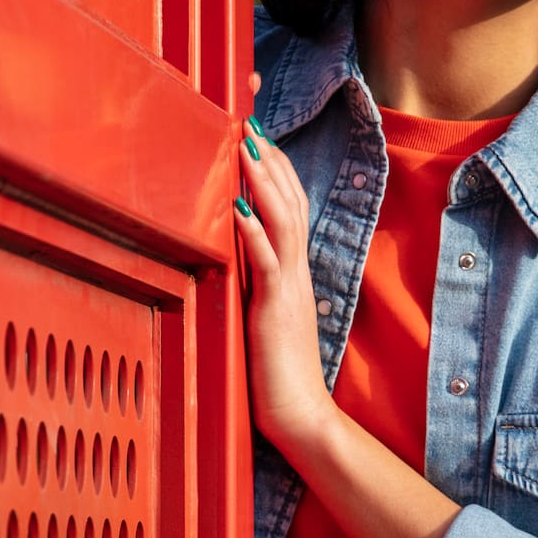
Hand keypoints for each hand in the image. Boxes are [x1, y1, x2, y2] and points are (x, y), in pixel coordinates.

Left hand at [234, 81, 334, 459]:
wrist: (302, 417)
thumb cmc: (278, 376)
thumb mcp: (263, 319)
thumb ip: (255, 286)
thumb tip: (236, 255)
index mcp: (293, 273)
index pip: (290, 207)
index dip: (276, 168)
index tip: (256, 133)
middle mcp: (296, 273)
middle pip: (290, 201)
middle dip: (269, 158)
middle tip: (249, 119)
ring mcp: (289, 290)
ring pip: (282, 222)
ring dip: (263, 182)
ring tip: (247, 146)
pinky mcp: (276, 312)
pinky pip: (268, 264)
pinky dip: (254, 232)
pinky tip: (239, 207)